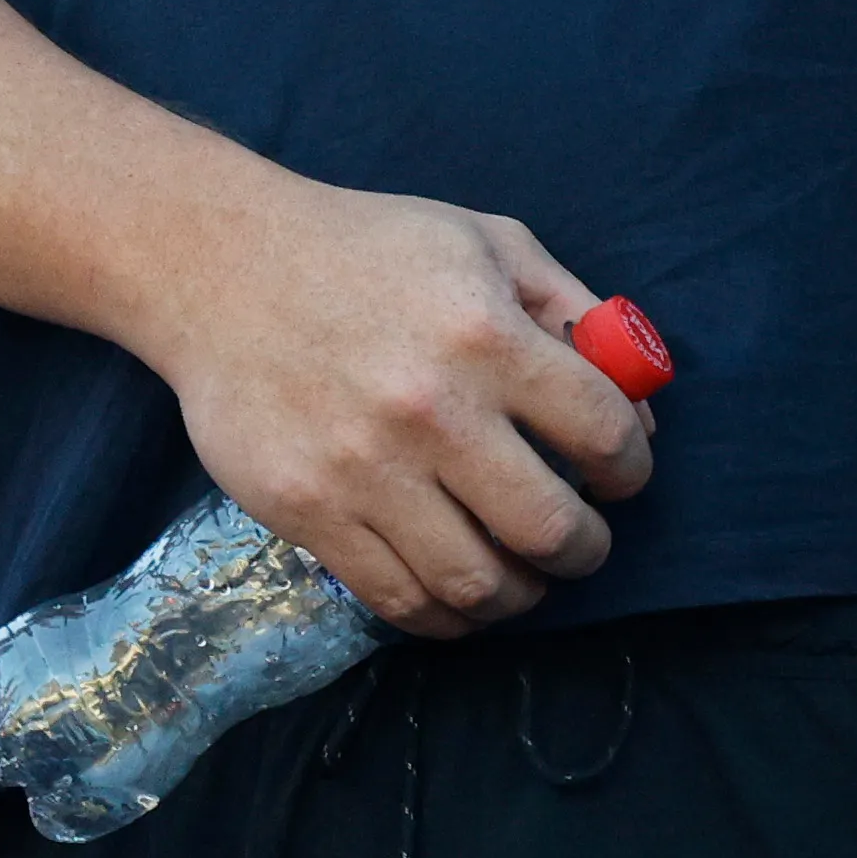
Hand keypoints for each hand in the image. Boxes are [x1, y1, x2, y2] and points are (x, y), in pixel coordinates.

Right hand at [134, 175, 656, 632]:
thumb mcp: (485, 242)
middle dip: (587, 549)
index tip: (615, 477)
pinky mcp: (308, 510)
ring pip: (478, 584)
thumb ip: (574, 313)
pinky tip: (455, 588)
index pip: (606, 436)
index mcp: (486, 335)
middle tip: (577, 541)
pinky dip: (446, 615)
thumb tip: (637, 413)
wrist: (219, 266)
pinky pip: (399, 599)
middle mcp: (432, 409)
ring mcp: (364, 468)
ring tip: (520, 575)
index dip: (631, 470)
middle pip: (553, 529)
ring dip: (521, 595)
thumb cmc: (366, 249)